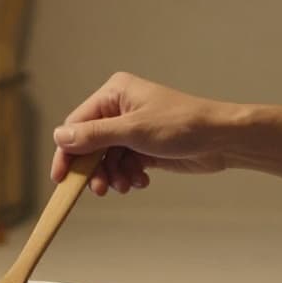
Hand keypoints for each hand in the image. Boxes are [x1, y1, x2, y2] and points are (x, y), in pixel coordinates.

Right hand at [50, 72, 236, 195]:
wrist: (221, 140)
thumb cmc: (183, 125)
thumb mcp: (134, 130)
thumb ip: (95, 135)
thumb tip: (60, 136)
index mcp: (114, 93)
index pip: (77, 124)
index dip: (67, 152)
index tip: (61, 178)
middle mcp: (120, 109)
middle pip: (90, 144)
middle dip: (95, 168)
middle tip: (100, 189)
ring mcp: (132, 128)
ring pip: (107, 158)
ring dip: (114, 175)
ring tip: (127, 185)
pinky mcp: (143, 146)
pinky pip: (124, 164)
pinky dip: (128, 175)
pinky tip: (142, 180)